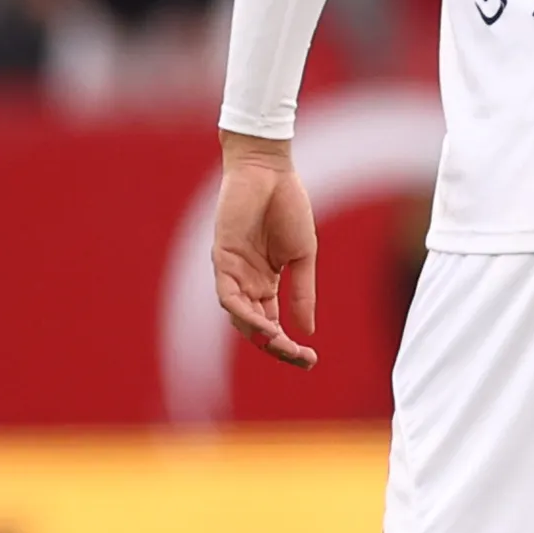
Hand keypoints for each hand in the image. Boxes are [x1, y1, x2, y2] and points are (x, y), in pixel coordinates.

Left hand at [214, 132, 319, 369]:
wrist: (270, 172)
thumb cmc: (288, 207)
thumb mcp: (303, 256)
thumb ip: (303, 292)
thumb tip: (309, 330)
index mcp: (266, 283)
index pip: (273, 324)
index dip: (289, 345)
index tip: (312, 360)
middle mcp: (246, 282)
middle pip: (256, 328)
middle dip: (277, 347)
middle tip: (300, 358)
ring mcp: (233, 273)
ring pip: (240, 318)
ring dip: (260, 336)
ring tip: (284, 345)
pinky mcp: (222, 260)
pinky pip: (229, 296)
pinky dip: (244, 314)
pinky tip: (265, 325)